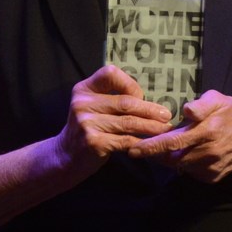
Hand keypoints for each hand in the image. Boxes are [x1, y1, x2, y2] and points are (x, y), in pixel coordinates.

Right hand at [56, 65, 172, 175]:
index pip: (110, 74)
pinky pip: (125, 140)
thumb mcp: (91, 108)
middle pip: (125, 102)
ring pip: (128, 122)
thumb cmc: (87, 129)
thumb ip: (111, 99)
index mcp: (84, 89)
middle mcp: (83, 103)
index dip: (129, 83)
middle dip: (149, 109)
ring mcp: (86, 123)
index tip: (140, 96)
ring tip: (165, 129)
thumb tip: (147, 100)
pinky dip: (141, 142)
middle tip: (166, 115)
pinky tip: (151, 144)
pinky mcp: (93, 142)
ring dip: (150, 127)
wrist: (65, 157)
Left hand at [128, 89, 231, 181]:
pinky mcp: (212, 177)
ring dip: (166, 158)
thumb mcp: (220, 100)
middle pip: (172, 156)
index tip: (134, 148)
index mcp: (207, 130)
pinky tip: (182, 153)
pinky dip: (182, 164)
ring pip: (179, 165)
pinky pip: (190, 172)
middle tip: (134, 150)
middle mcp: (207, 152)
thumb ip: (202, 104)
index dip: (151, 146)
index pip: (172, 141)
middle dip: (151, 154)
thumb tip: (187, 110)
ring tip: (157, 148)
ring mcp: (210, 167)